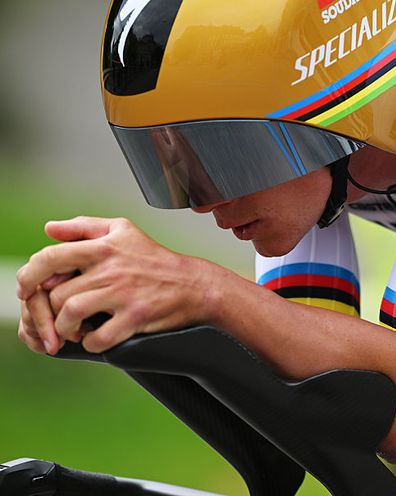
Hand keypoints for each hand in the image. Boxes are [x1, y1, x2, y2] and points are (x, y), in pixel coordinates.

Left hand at [16, 217, 215, 353]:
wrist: (194, 285)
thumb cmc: (156, 259)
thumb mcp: (123, 230)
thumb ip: (84, 227)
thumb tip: (49, 229)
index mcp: (103, 247)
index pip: (50, 258)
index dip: (29, 277)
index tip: (26, 290)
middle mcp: (110, 269)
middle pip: (57, 294)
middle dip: (50, 312)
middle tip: (57, 319)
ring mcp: (123, 294)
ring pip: (71, 314)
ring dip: (65, 329)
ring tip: (73, 330)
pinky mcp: (136, 317)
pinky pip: (98, 338)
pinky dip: (91, 343)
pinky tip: (96, 338)